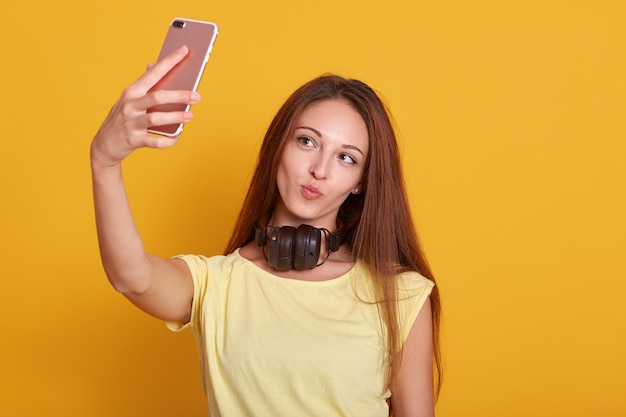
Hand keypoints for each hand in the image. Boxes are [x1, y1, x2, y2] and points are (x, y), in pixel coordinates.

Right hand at [90, 45, 200, 168]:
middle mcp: (130, 105)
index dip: (169, 61)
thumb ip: (143, 85)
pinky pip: (155, 141)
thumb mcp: (129, 99)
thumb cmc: (122, 119)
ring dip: (176, 117)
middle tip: (197, 96)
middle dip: (179, 95)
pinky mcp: (134, 140)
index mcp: (132, 92)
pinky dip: (169, 140)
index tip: (184, 51)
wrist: (104, 144)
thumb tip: (153, 64)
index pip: (153, 73)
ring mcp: (131, 123)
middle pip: (157, 97)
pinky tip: (178, 136)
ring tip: (190, 116)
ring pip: (156, 118)